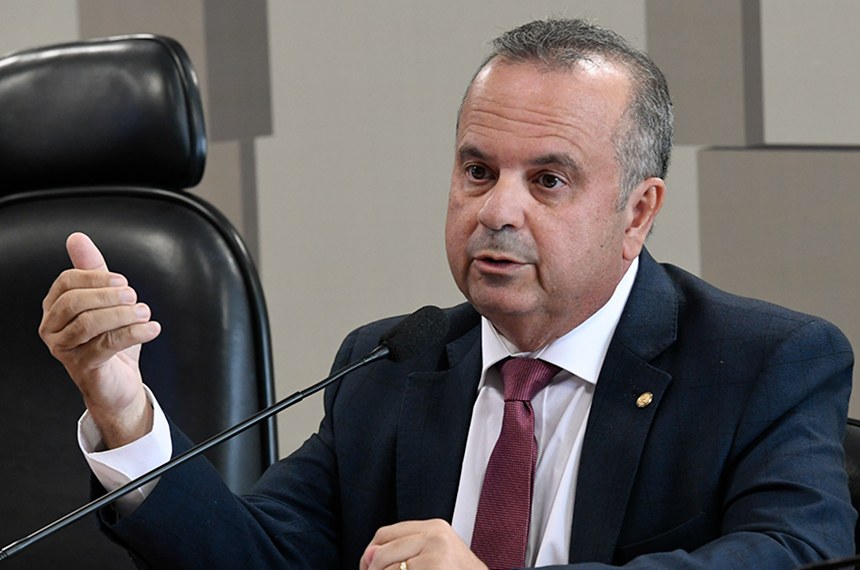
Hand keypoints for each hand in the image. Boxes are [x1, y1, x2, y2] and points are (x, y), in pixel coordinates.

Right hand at [39, 232, 160, 447]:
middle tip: (134, 297)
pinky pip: (107, 344)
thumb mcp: (106, 301)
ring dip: (122, 315)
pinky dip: (133, 332)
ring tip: (144, 313)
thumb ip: (93, 270)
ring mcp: (64, 349)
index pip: (66, 282)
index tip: (122, 281)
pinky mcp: (83, 367)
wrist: (119, 382)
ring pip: (89, 324)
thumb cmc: (110, 340)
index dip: (96, 278)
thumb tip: (77, 239)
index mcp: (54, 307)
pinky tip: (152, 328)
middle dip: (108, 296)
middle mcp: (52, 328)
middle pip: (74, 302)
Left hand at [360, 519, 486, 569]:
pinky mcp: (433, 569)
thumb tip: (367, 556)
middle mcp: (435, 537)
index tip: (368, 568)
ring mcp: (435, 555)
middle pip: (382, 552)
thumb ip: (403, 550)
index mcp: (434, 527)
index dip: (371, 553)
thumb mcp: (434, 556)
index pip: (385, 534)